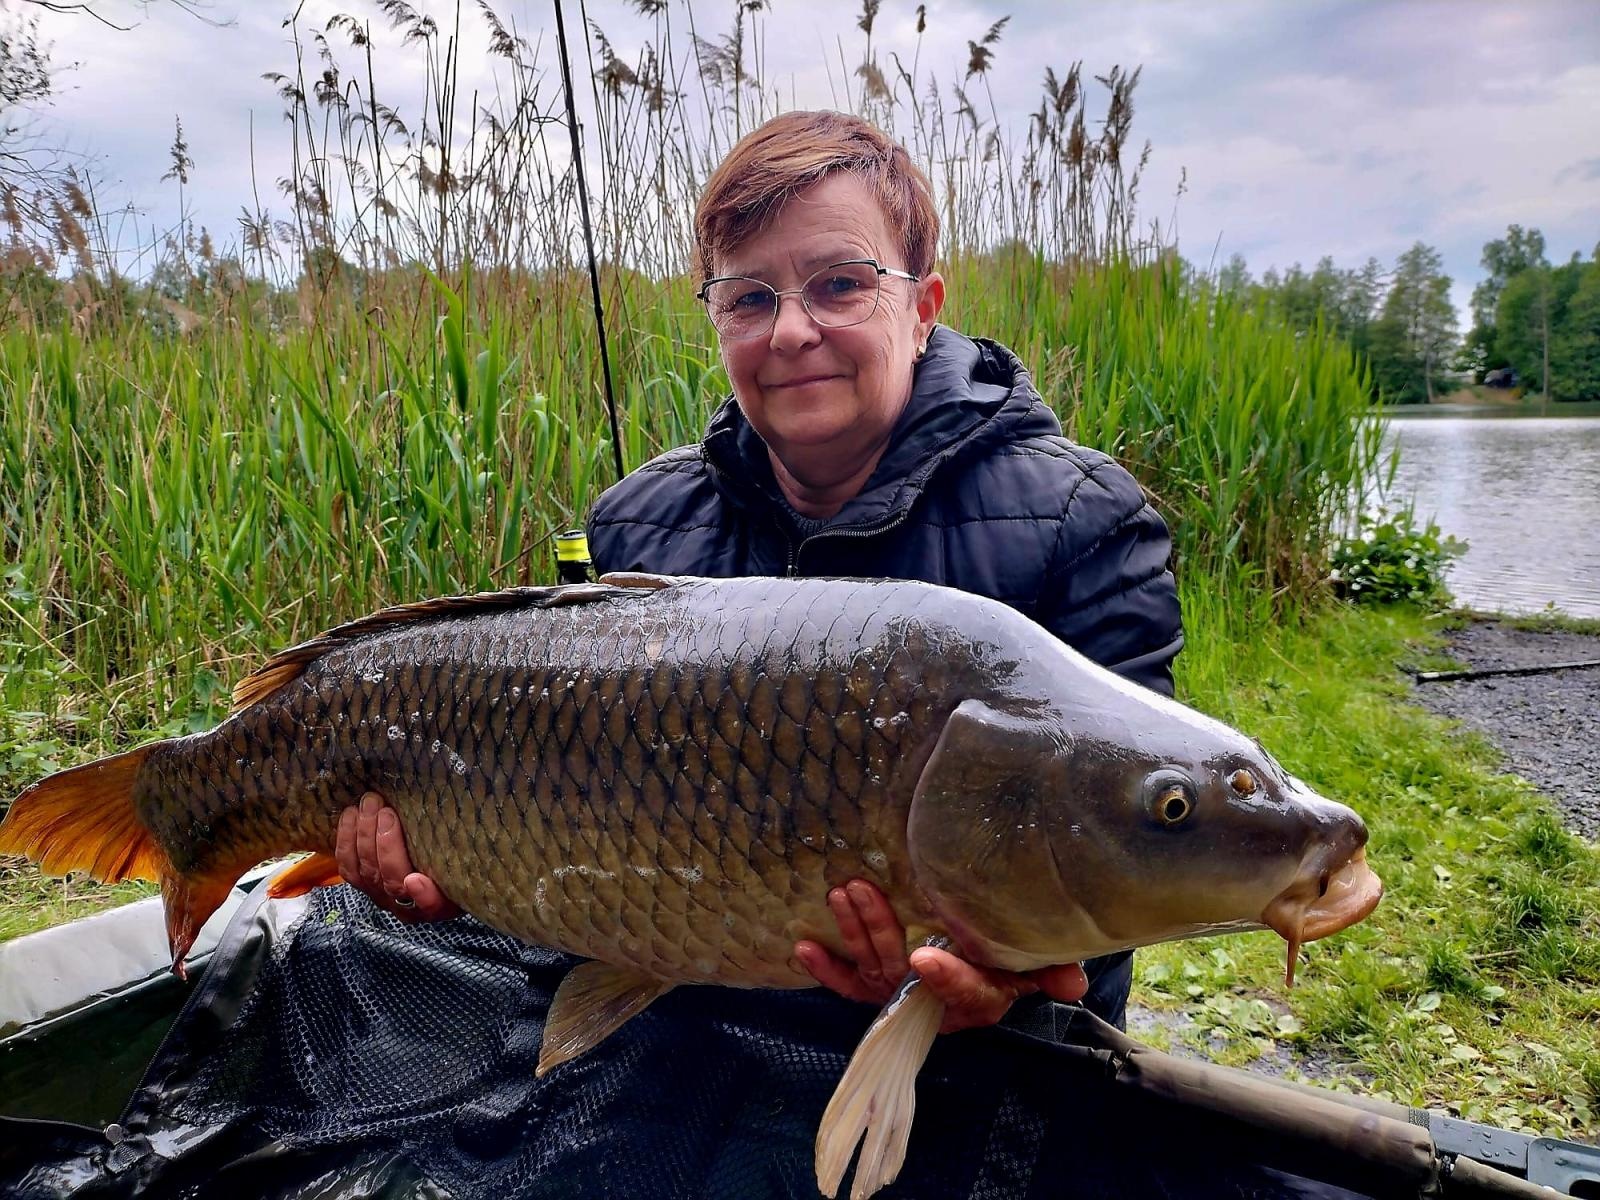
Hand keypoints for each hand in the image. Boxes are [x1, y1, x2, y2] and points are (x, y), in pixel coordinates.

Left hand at [335, 792, 461, 922]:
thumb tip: (468, 822)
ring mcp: (381, 896)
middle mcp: (408, 905)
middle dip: (384, 843)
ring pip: (366, 872)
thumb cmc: (453, 862)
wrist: (433, 870)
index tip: (415, 880)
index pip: (430, 904)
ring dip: (363, 835)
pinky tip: (351, 815)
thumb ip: (462, 851)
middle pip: (390, 880)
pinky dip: (346, 840)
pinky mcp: (363, 884)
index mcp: (438, 903)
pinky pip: (348, 867)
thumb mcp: (464, 860)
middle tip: (385, 811)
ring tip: (368, 805)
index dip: (422, 895)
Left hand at [793, 879, 1087, 1033]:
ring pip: (875, 968)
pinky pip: (849, 984)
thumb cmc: (1009, 958)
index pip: (965, 991)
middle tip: (861, 891)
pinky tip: (803, 947)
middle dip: (881, 932)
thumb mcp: (1035, 965)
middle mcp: (935, 1001)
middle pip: (906, 972)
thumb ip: (1051, 971)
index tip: (925, 956)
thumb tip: (1075, 981)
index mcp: (979, 996)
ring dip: (855, 932)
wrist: (985, 969)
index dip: (946, 977)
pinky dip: (827, 969)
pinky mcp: (878, 988)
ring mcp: (901, 994)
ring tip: (841, 893)